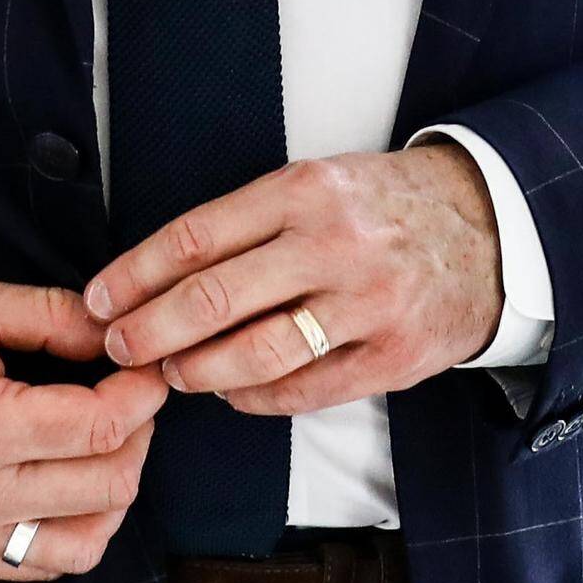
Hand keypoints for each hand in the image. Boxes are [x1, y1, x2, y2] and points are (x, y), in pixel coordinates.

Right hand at [0, 277, 164, 581]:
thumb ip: (50, 316)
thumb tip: (116, 332)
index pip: (100, 428)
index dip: (142, 393)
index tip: (146, 366)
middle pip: (106, 486)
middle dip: (139, 435)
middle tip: (131, 394)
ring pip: (84, 542)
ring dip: (113, 491)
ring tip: (104, 441)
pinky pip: (38, 565)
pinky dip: (71, 530)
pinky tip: (66, 481)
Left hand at [84, 144, 501, 413]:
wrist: (485, 229)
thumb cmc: (378, 207)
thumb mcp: (316, 184)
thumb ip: (246, 224)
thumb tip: (156, 277)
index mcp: (303, 191)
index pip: (196, 237)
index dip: (135, 275)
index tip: (97, 300)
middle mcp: (333, 245)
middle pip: (215, 298)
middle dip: (151, 330)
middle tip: (118, 348)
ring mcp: (367, 305)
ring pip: (258, 353)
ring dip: (199, 371)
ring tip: (170, 374)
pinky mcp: (394, 357)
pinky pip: (306, 391)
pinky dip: (256, 398)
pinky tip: (231, 393)